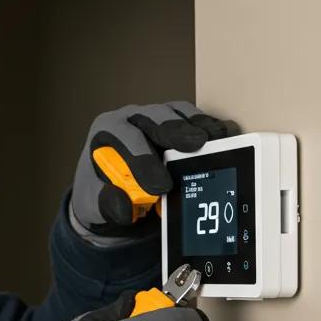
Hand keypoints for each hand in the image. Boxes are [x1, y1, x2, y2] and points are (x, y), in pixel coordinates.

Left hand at [70, 102, 238, 237]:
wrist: (119, 193)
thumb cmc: (106, 193)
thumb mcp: (98, 205)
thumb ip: (107, 205)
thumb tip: (123, 206)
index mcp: (105, 133)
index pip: (123, 139)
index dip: (142, 159)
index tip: (159, 186)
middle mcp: (131, 119)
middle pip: (153, 117)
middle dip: (174, 131)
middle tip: (194, 145)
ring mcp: (157, 118)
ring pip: (177, 113)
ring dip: (197, 126)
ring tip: (213, 140)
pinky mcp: (180, 123)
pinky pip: (195, 119)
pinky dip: (209, 128)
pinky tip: (223, 137)